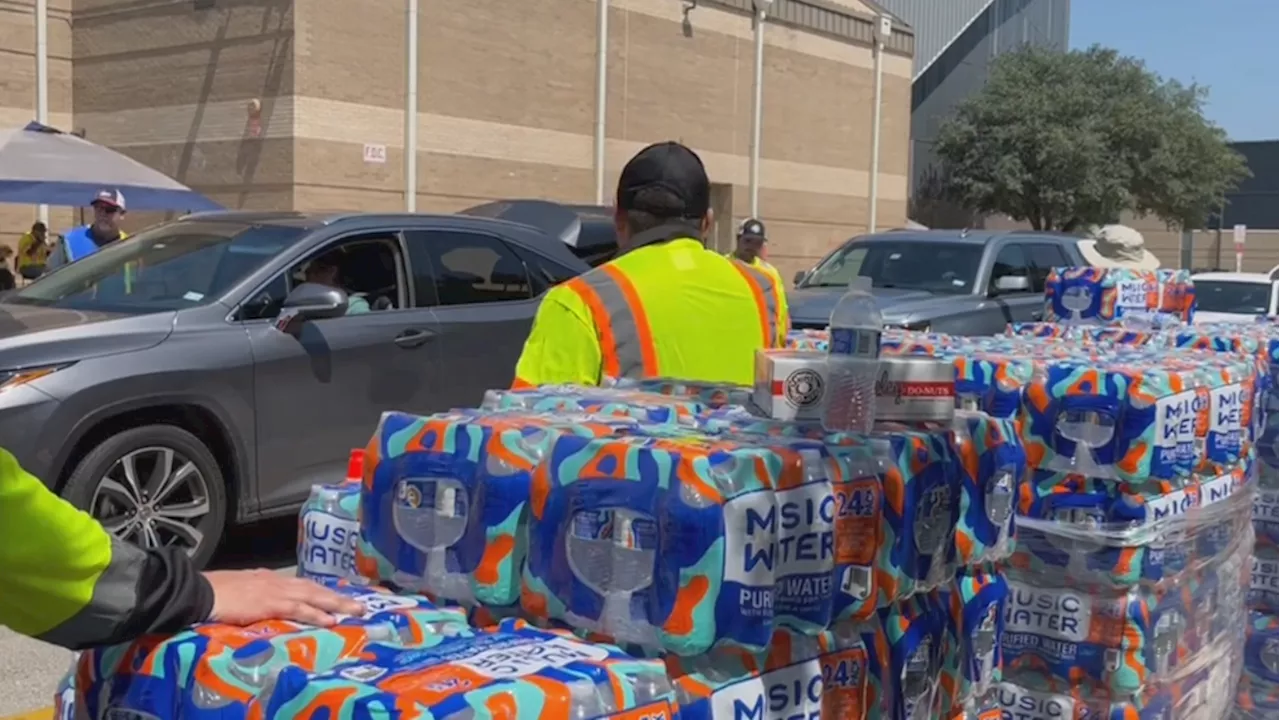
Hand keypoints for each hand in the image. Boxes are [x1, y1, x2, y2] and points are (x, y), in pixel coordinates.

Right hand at [203, 569, 365, 626]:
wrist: (200, 591)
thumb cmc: (215, 592)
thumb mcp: (241, 589)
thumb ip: (256, 595)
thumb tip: (263, 603)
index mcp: (270, 579)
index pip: (303, 584)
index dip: (322, 592)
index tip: (339, 597)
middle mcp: (277, 581)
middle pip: (315, 589)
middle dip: (338, 597)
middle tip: (359, 606)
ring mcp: (275, 591)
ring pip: (313, 596)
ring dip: (336, 604)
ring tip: (354, 611)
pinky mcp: (270, 603)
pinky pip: (298, 609)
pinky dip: (315, 614)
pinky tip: (329, 620)